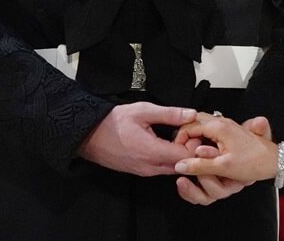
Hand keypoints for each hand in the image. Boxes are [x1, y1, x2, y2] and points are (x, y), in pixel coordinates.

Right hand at [78, 102, 197, 176]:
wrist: (88, 136)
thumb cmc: (114, 122)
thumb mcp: (143, 111)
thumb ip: (169, 114)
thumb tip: (192, 114)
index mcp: (153, 152)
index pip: (187, 157)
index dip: (194, 144)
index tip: (192, 130)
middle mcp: (151, 167)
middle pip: (182, 165)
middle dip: (189, 151)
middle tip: (186, 132)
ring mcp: (145, 172)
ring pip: (172, 168)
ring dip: (179, 155)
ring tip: (176, 135)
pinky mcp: (140, 172)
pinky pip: (161, 169)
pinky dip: (168, 158)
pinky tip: (164, 143)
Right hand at [175, 116, 270, 205]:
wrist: (273, 161)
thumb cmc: (254, 162)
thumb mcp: (223, 166)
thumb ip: (199, 165)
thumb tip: (181, 164)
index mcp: (218, 127)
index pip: (189, 125)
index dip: (180, 140)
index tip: (178, 152)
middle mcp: (222, 122)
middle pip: (194, 121)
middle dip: (186, 135)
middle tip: (182, 150)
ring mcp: (227, 126)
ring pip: (202, 124)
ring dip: (194, 135)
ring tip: (191, 151)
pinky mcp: (230, 132)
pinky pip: (210, 129)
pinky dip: (202, 137)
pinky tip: (203, 150)